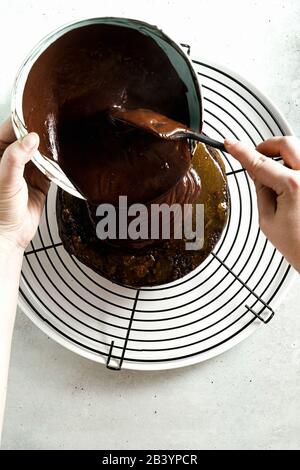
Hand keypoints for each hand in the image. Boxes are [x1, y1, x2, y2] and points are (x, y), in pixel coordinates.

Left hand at [0, 118, 49, 250]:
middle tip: (54, 124)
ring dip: (50, 148)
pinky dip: (57, 164)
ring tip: (61, 139)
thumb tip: (30, 138)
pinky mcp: (40, 182)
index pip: (11, 128)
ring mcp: (27, 170)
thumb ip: (16, 157)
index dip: (24, 120)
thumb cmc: (0, 209)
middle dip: (41, 132)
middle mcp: (12, 159)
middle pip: (28, 138)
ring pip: (41, 151)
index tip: (38, 113)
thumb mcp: (5, 179)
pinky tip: (62, 159)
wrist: (10, 234)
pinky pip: (51, 167)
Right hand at [225, 136, 299, 271]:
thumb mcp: (268, 220)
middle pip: (285, 143)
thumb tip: (257, 173)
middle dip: (267, 146)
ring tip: (276, 178)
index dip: (241, 151)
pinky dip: (295, 167)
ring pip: (299, 150)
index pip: (260, 163)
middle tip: (256, 156)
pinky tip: (290, 182)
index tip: (231, 144)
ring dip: (284, 157)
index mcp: (293, 185)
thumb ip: (261, 191)